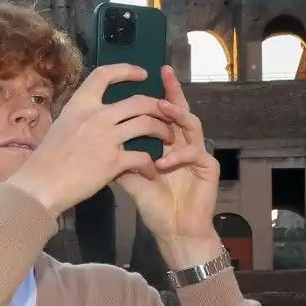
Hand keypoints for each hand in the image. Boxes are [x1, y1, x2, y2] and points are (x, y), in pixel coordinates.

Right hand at [6, 63, 172, 216]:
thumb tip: (91, 112)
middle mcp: (96, 116)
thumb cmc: (47, 158)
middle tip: (167, 113)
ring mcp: (106, 137)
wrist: (41, 185)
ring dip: (163, 130)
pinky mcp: (113, 161)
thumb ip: (80, 116)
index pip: (104, 75)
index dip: (126, 70)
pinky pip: (142, 157)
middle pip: (138, 101)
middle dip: (158, 106)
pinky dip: (150, 165)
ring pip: (147, 124)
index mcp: (80, 104)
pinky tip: (152, 171)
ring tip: (169, 138)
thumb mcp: (61, 126)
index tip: (142, 74)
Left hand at [114, 67, 223, 268]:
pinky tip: (163, 162)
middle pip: (180, 110)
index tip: (142, 75)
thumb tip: (97, 141)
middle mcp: (184, 143)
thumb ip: (120, 158)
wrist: (174, 232)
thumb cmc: (155, 206)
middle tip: (165, 73)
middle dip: (173, 91)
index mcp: (168, 142)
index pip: (161, 113)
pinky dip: (177, 156)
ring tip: (162, 109)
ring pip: (192, 125)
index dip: (155, 94)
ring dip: (176, 116)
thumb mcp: (131, 179)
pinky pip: (194, 154)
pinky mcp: (208, 168)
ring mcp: (198, 154)